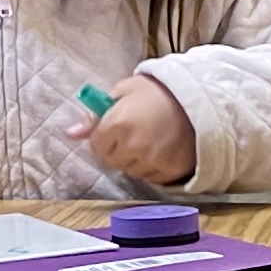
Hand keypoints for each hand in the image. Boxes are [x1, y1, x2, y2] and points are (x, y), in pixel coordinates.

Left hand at [80, 71, 197, 184]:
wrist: (199, 98)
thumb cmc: (158, 92)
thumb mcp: (124, 92)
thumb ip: (95, 116)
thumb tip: (71, 133)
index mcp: (118, 123)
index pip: (96, 146)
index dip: (104, 138)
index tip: (115, 130)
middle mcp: (134, 145)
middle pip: (112, 161)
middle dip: (118, 149)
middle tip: (135, 133)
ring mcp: (153, 160)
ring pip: (131, 171)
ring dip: (135, 160)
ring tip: (152, 140)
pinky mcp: (170, 170)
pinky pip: (151, 178)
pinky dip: (153, 167)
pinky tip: (163, 149)